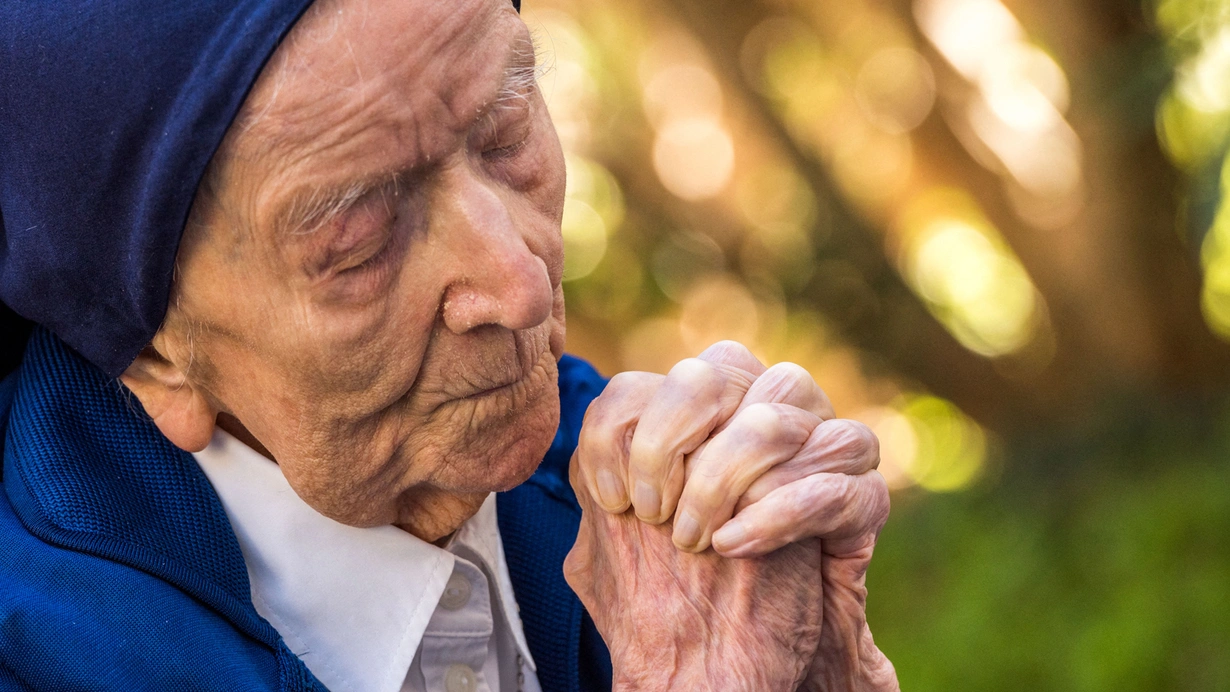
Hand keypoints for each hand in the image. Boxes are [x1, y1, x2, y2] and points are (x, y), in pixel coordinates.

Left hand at [572, 341, 897, 689]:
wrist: (731, 677)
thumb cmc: (677, 604)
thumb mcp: (612, 545)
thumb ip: (599, 483)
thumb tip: (578, 451)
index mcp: (705, 421)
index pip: (661, 376)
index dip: (625, 428)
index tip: (612, 501)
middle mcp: (764, 419)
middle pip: (724, 363)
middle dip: (671, 437)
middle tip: (653, 515)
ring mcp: (819, 453)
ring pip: (782, 407)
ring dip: (723, 473)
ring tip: (695, 539)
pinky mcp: (860, 506)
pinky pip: (834, 479)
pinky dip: (777, 511)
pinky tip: (735, 546)